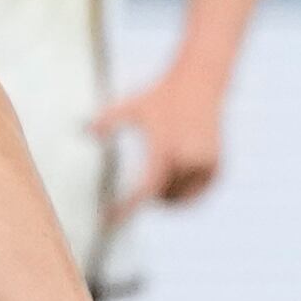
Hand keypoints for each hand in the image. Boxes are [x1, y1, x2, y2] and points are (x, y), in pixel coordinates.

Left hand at [95, 66, 229, 213]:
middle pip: (162, 196)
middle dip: (149, 197)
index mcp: (164, 149)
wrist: (198, 81)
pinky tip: (175, 184)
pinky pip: (198, 192)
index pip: (144, 190)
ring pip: (182, 197)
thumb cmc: (162, 94)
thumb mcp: (132, 105)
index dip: (127, 207)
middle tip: (135, 194)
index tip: (110, 219)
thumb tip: (84, 130)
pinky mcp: (216, 166)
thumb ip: (108, 119)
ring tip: (157, 185)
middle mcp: (187, 160)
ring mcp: (205, 164)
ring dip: (168, 196)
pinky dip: (186, 193)